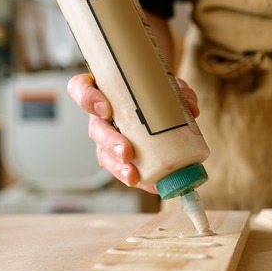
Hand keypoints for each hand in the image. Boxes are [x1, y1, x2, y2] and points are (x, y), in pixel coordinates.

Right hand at [66, 73, 199, 192]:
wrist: (162, 102)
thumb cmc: (156, 89)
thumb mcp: (168, 85)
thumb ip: (179, 92)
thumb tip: (191, 108)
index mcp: (103, 90)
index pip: (80, 88)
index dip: (87, 98)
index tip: (105, 108)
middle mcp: (101, 116)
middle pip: (95, 129)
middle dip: (109, 142)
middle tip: (126, 152)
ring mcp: (109, 138)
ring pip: (104, 154)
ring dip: (117, 167)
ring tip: (133, 176)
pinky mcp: (121, 156)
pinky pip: (123, 169)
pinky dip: (138, 178)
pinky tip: (149, 185)